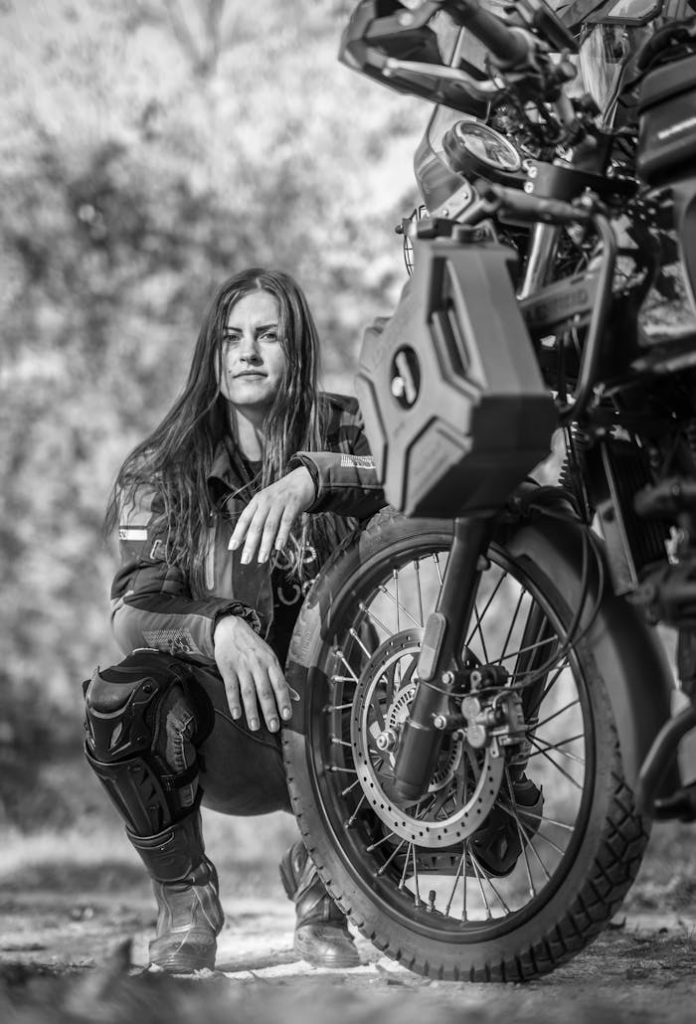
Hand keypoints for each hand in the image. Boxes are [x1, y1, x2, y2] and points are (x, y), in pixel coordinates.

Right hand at [213, 614, 291, 731]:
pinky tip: (237, 714)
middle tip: (273, 727)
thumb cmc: (254, 647)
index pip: (280, 684)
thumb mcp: (270, 658)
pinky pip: (231, 687)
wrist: (232, 628)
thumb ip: (281, 679)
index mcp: (271, 663)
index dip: (284, 701)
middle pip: (265, 691)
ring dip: (252, 711)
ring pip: (248, 691)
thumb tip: (296, 697)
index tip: (287, 716)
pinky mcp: (227, 668)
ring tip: (255, 726)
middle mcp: (258, 665)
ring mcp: (243, 666)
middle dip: (270, 710)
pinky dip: (234, 702)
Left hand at [229, 466, 315, 564]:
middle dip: (250, 544)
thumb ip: (255, 521)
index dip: (237, 533)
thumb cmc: (280, 497)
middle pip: (256, 525)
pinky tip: (279, 547)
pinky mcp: (293, 504)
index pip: (244, 519)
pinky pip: (286, 521)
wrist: (301, 481)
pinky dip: (282, 534)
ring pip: (270, 525)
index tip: (231, 548)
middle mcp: (266, 502)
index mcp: (256, 501)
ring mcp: (280, 502)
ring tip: (262, 559)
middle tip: (245, 560)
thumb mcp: (265, 505)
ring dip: (265, 544)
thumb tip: (242, 540)